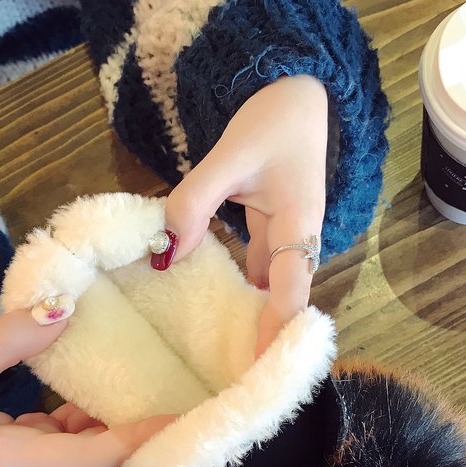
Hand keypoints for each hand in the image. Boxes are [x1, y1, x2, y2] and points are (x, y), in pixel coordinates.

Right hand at [0, 311, 174, 466]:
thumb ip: (7, 341)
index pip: (94, 459)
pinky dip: (76, 416)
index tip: (177, 420)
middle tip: (171, 400)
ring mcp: (17, 464)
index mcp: (14, 463)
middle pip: (93, 456)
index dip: (138, 440)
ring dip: (106, 421)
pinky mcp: (8, 450)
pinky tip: (89, 388)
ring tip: (143, 389)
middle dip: (133, 431)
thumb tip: (62, 308)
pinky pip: (55, 438)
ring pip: (76, 447)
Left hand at [165, 74, 327, 355]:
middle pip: (282, 300)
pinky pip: (255, 268)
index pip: (291, 293)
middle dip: (263, 337)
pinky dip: (237, 289)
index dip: (276, 334)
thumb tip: (165, 252)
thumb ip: (194, 202)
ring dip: (250, 317)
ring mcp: (285, 237)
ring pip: (268, 287)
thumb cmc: (272, 119)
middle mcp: (298, 240)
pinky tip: (212, 304)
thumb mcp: (230, 156)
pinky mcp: (270, 231)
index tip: (255, 371)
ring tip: (221, 352)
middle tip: (233, 376)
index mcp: (301, 227)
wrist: (296, 90)